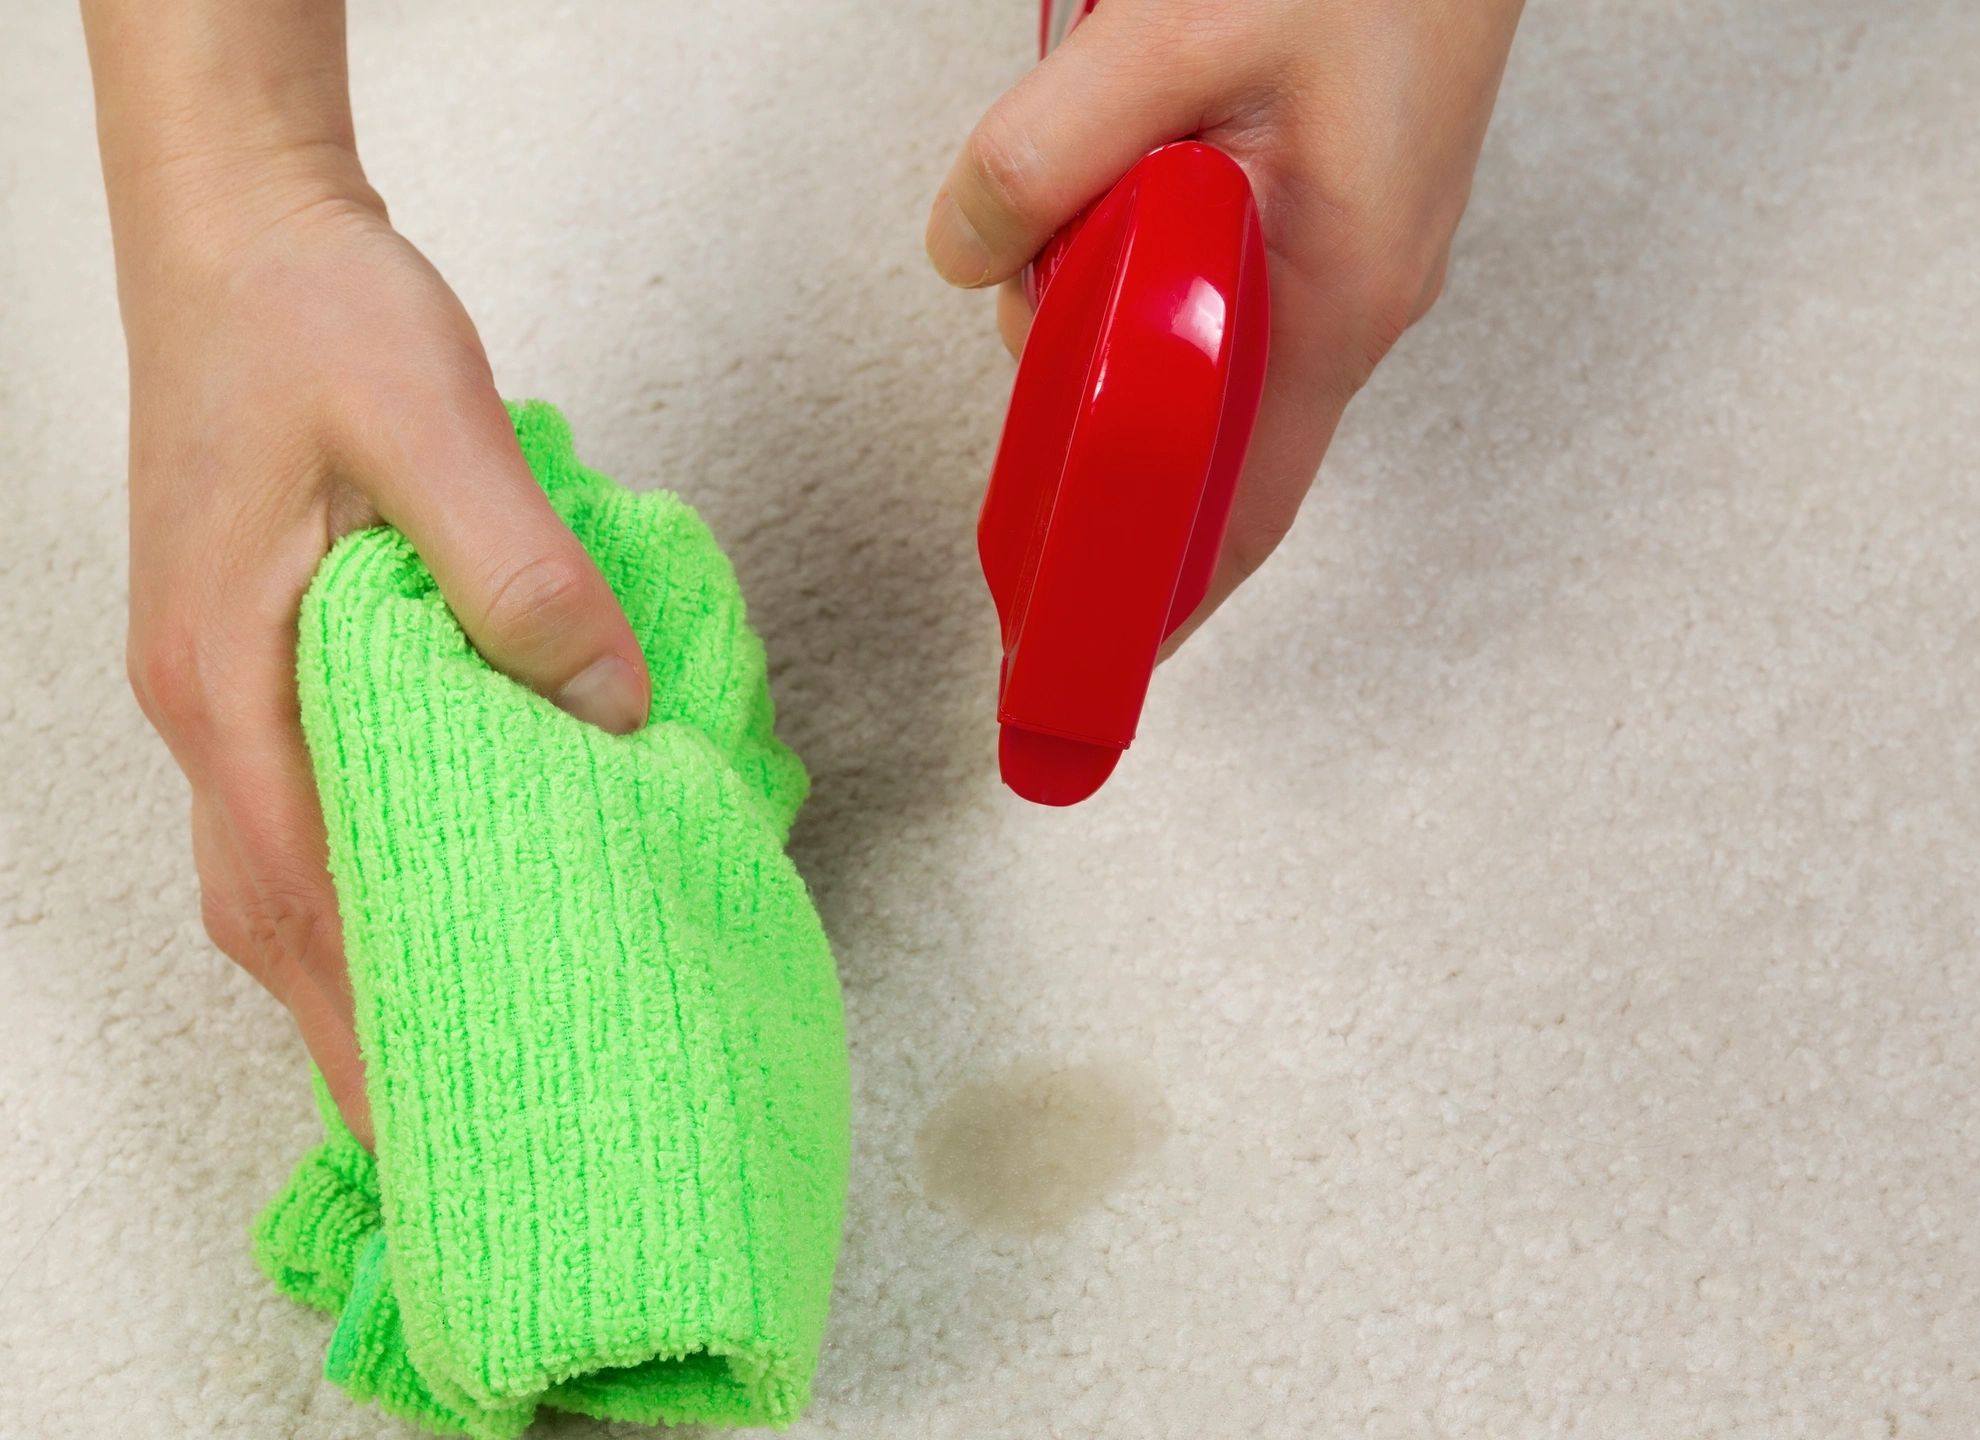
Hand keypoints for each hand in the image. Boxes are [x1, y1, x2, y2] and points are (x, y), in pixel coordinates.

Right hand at [87, 1, 649, 1144]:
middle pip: (276, 915)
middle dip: (352, 1036)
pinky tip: (423, 901)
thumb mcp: (433, 420)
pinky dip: (355, 883)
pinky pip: (302, 811)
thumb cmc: (317, 318)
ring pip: (281, 874)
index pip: (299, 892)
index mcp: (233, 675)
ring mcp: (222, 686)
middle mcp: (210, 705)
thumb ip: (515, 570)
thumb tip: (604, 709)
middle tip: (440, 1142)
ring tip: (439, 1059)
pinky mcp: (255, 656)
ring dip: (349, 971)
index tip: (426, 1127)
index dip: (361, 1020)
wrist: (243, 234)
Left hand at [925, 0, 1522, 646]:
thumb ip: (1050, 153)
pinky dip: (1143, 243)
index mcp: (1337, 300)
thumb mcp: (1179, 32)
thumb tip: (968, 249)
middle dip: (1089, 380)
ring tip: (1091, 169)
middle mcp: (1351, 302)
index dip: (1153, 602)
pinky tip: (1125, 162)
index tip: (1076, 657)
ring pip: (1191, 340)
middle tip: (1036, 279)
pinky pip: (1211, 274)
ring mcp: (1343, 259)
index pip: (1237, 515)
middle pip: (1192, 426)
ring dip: (1108, 287)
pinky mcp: (1323, 210)